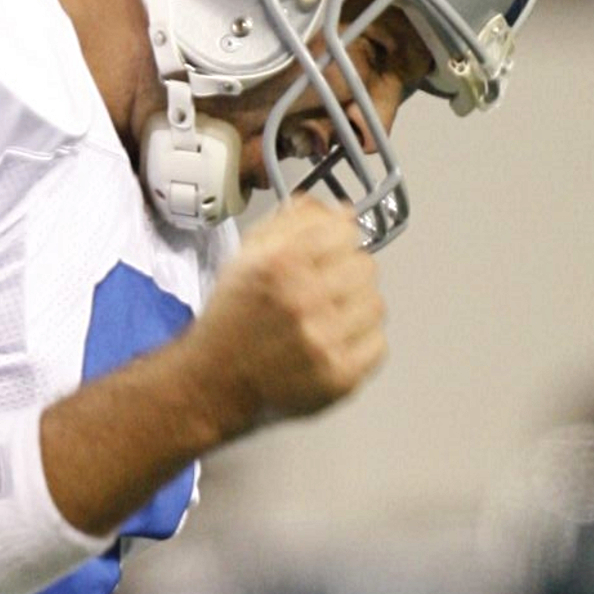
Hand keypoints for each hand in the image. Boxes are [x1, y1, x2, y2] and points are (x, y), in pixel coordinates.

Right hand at [180, 197, 387, 435]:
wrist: (214, 381)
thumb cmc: (233, 320)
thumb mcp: (247, 255)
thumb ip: (293, 222)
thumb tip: (340, 211)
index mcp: (279, 263)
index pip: (345, 230)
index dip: (336, 242)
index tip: (326, 256)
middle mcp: (302, 300)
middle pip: (365, 266)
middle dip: (346, 277)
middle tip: (322, 294)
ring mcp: (323, 341)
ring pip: (376, 304)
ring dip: (356, 311)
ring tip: (327, 322)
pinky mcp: (338, 376)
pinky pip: (378, 345)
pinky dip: (360, 345)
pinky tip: (334, 346)